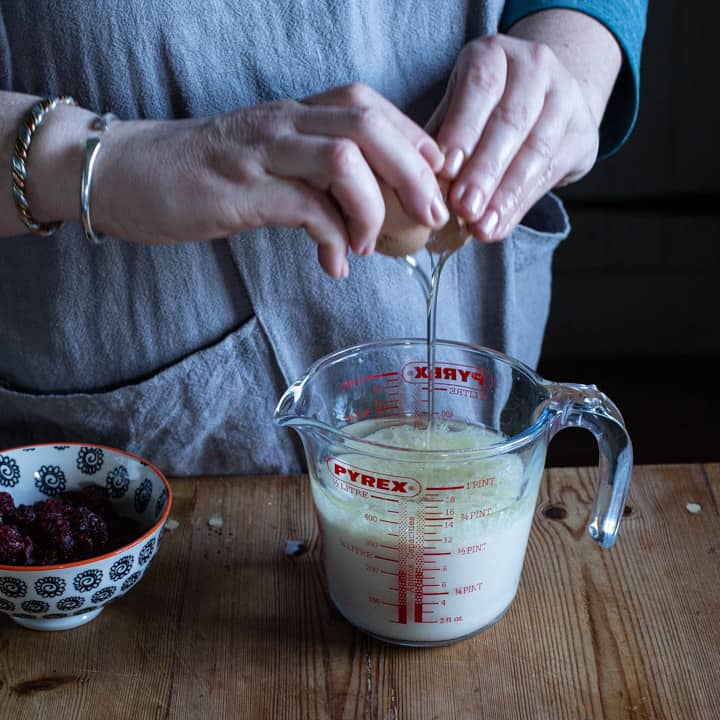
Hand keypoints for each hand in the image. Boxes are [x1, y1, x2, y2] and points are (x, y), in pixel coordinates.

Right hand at [94, 84, 446, 277]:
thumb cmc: (202, 172)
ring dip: (373, 206)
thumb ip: (312, 174)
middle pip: (368, 125)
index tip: (435, 178)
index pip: (370, 107)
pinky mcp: (238, 191)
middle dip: (414, 171)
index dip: (413, 138)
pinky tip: (335, 265)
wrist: (125, 171)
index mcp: (294, 115)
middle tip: (431, 215)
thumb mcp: (268, 161)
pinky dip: (331, 239)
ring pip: (342, 159)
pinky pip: (302, 207)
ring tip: (371, 245)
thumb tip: (363, 212)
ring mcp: (260, 154)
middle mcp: (283, 124)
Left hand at [427, 33, 600, 240]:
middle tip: (463, 208)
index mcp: (494, 54)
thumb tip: (416, 186)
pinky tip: (499, 226)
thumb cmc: (484, 110)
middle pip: (510, 122)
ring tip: (481, 227)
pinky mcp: (582, 131)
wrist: (547, 100)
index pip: (481, 87)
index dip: (463, 129)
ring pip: (536, 150)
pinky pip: (550, 172)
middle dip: (484, 171)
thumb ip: (440, 142)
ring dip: (505, 195)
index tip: (447, 169)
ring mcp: (565, 97)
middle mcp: (534, 66)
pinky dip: (520, 204)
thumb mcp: (458, 110)